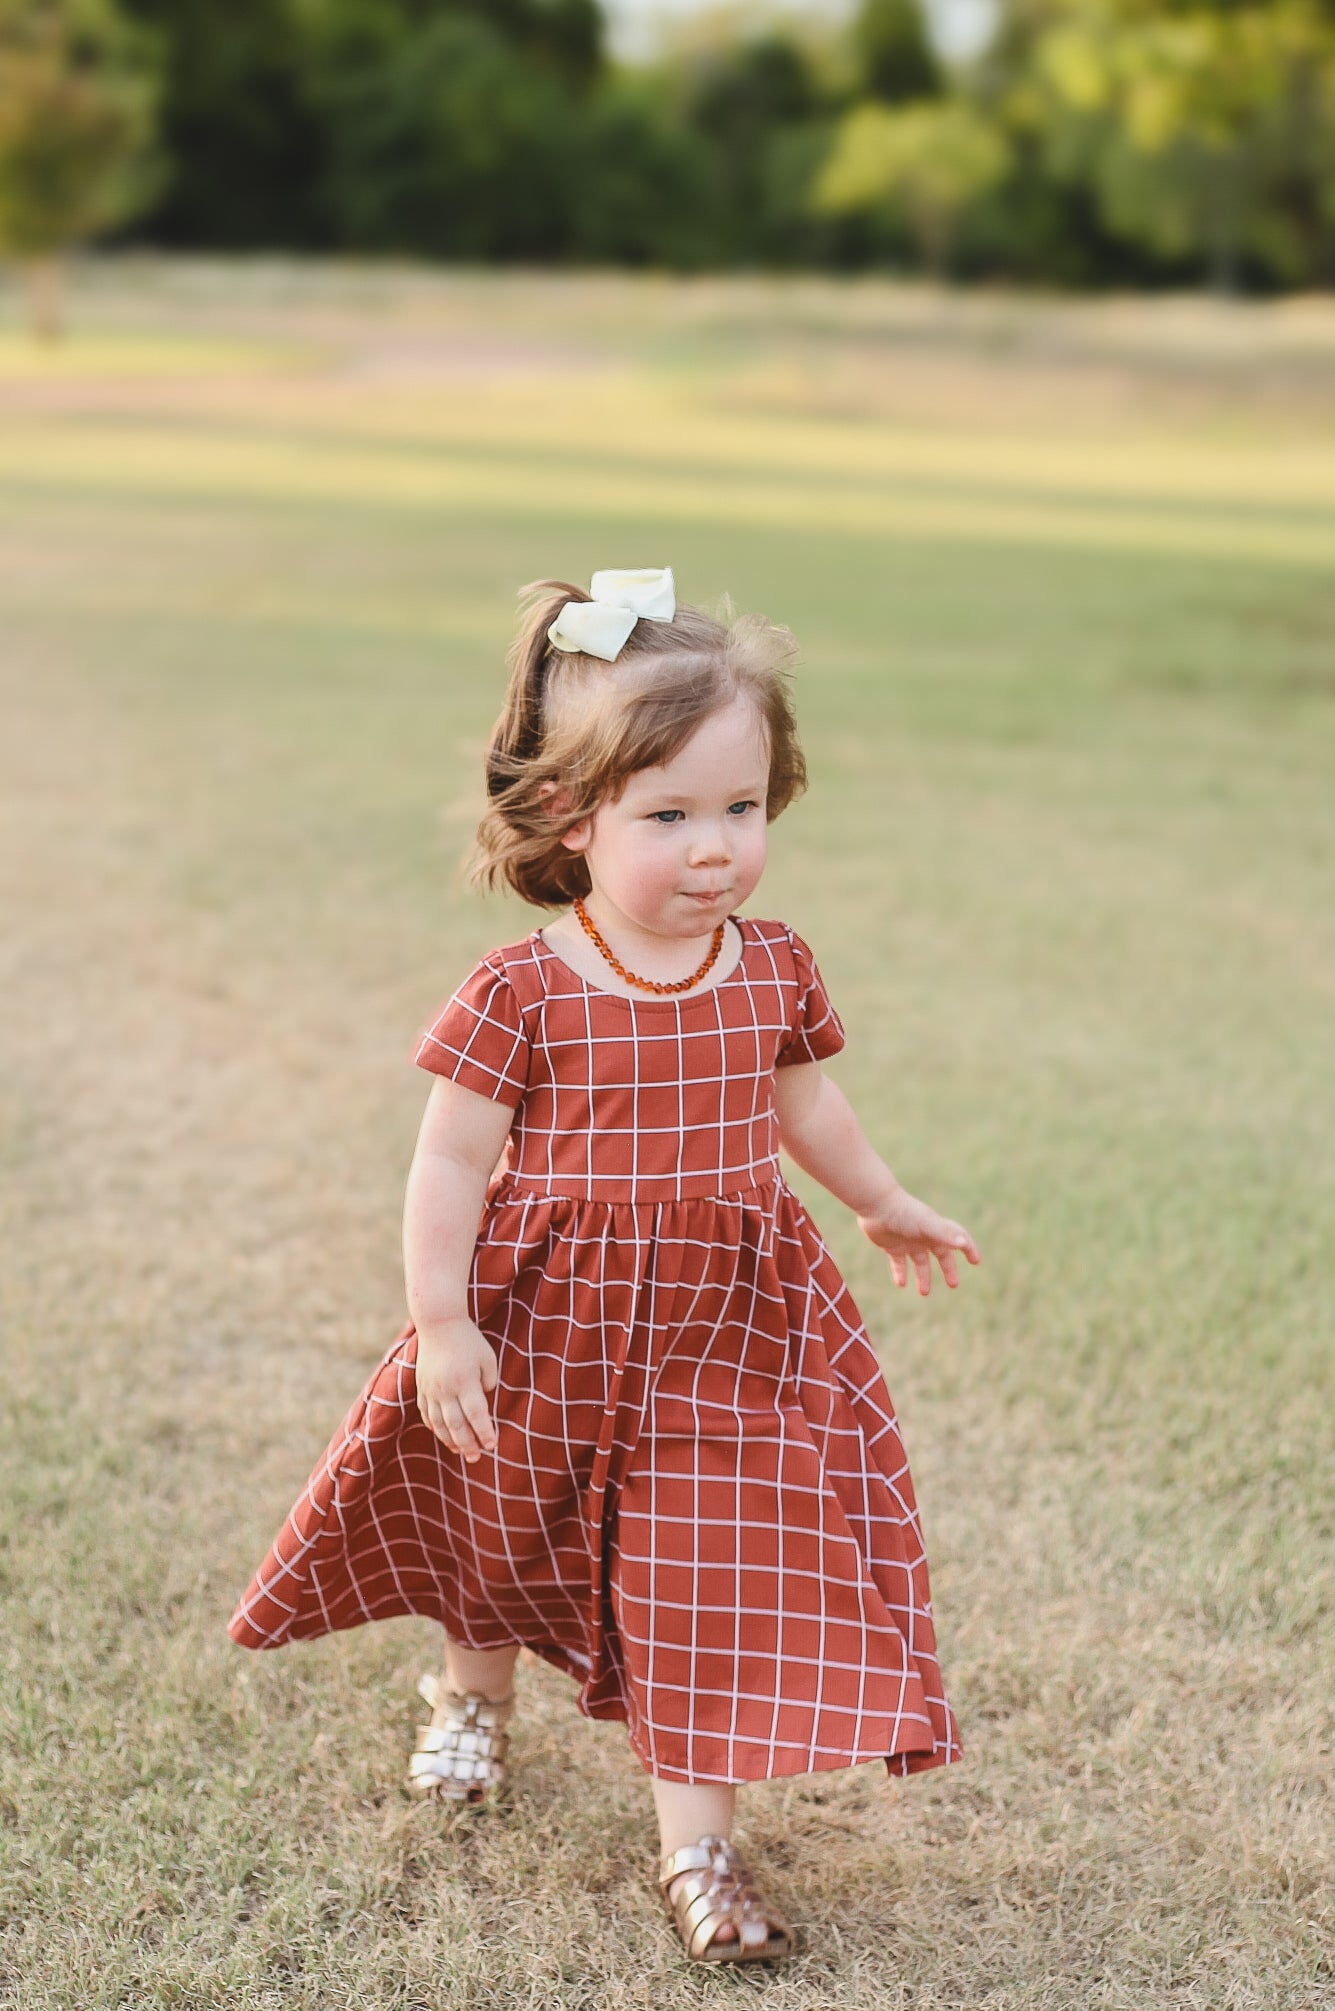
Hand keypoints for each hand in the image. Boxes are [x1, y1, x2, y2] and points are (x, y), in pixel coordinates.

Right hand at [415, 1315, 498, 1461]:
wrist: (438, 1322)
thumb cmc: (468, 1339)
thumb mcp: (487, 1357)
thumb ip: (489, 1382)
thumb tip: (484, 1400)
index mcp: (465, 1381)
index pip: (476, 1414)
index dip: (484, 1432)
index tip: (493, 1445)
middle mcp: (445, 1389)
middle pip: (456, 1425)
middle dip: (467, 1444)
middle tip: (476, 1458)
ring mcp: (430, 1389)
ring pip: (439, 1423)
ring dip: (450, 1441)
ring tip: (461, 1452)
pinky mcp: (421, 1387)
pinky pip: (427, 1414)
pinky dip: (435, 1428)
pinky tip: (444, 1436)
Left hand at [857, 1184, 980, 1295]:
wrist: (876, 1205)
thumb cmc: (904, 1213)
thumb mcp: (927, 1225)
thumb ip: (944, 1234)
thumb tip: (963, 1244)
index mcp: (936, 1230)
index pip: (958, 1238)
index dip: (968, 1248)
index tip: (975, 1261)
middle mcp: (924, 1236)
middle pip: (941, 1255)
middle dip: (948, 1269)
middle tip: (953, 1284)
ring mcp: (908, 1242)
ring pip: (920, 1263)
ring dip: (923, 1277)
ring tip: (924, 1292)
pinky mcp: (892, 1247)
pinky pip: (899, 1264)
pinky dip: (901, 1274)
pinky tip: (901, 1284)